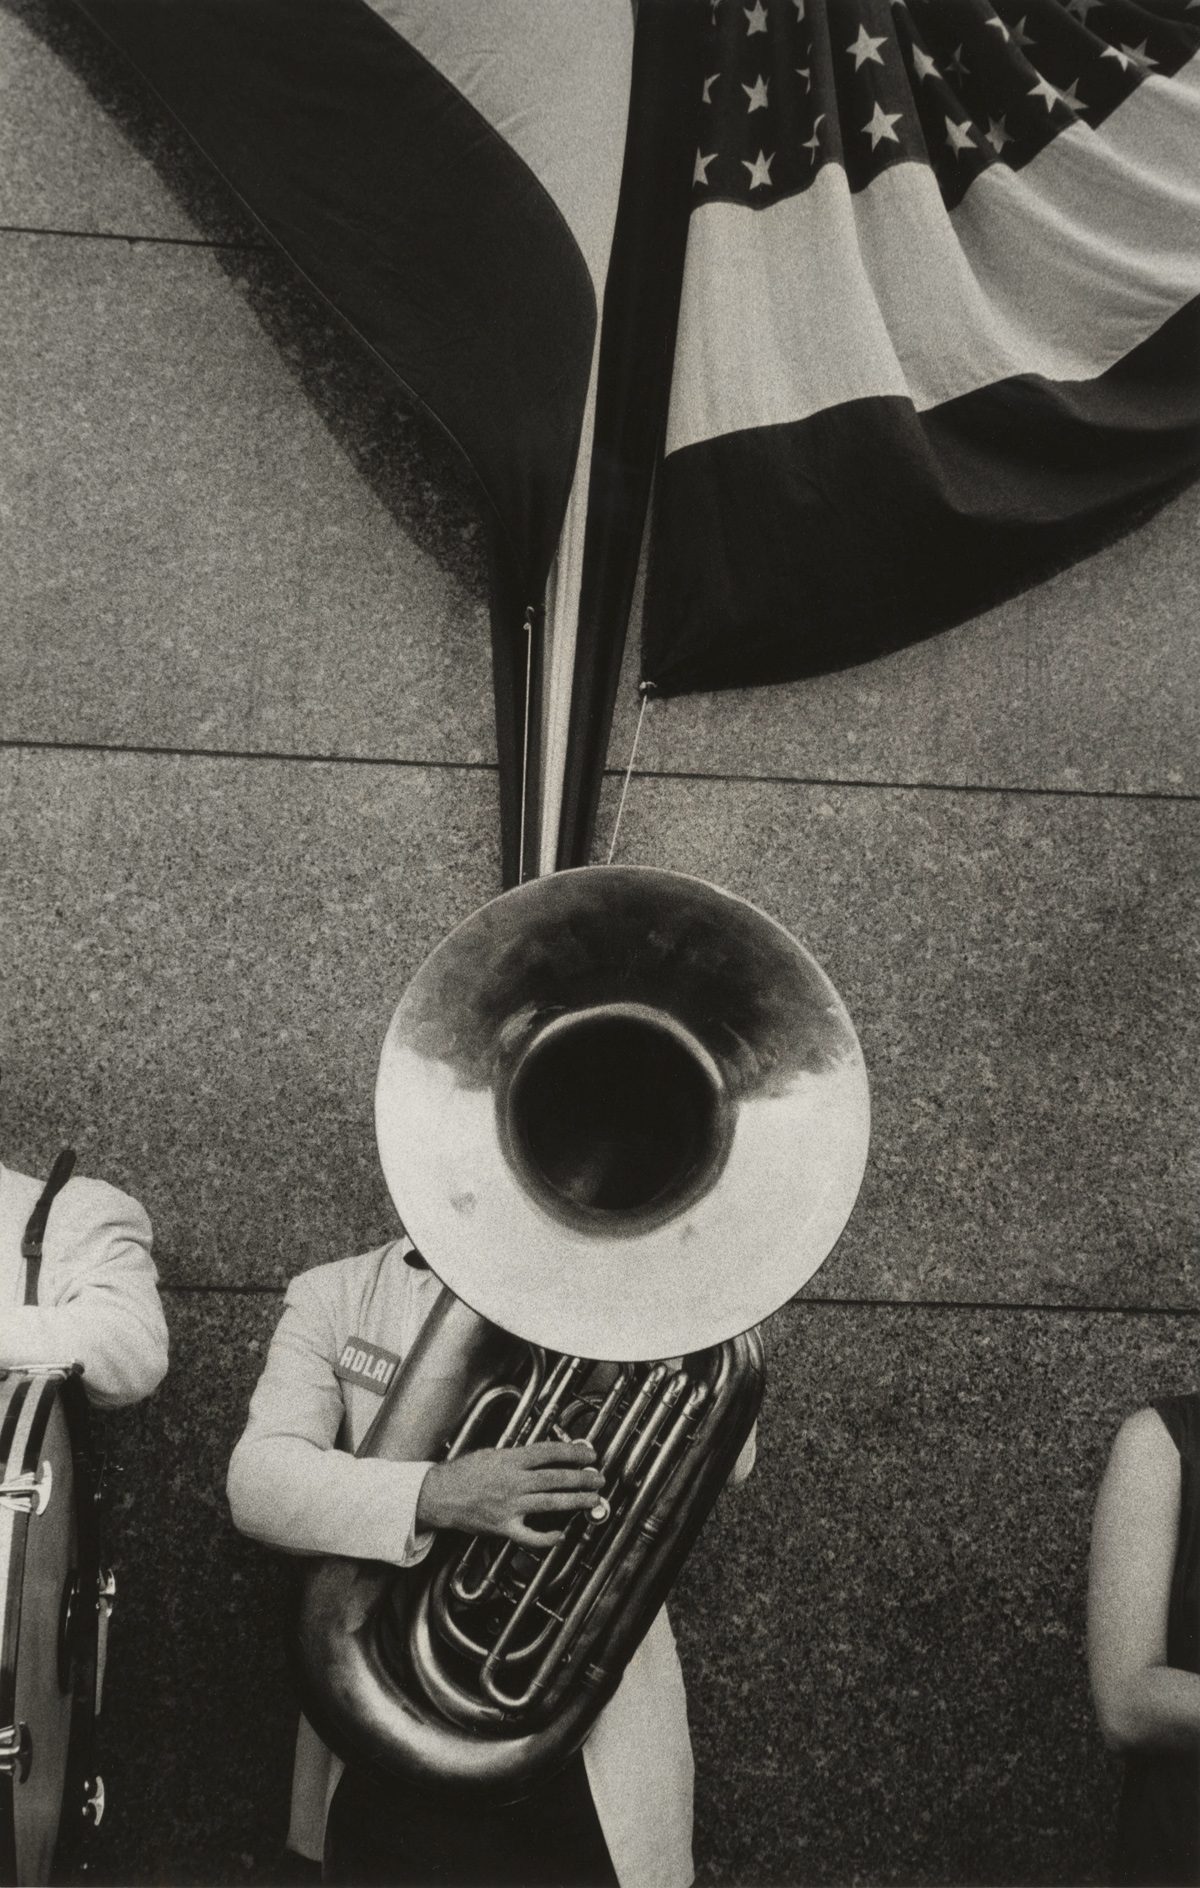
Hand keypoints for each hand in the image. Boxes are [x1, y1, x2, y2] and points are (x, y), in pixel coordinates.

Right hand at [416, 1440, 603, 1549]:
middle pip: (556, 1478)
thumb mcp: (491, 1453)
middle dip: (582, 1478)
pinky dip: (547, 1537)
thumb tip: (543, 1455)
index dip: (573, 1453)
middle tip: (598, 1478)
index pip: (550, 1452)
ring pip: (550, 1503)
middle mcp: (513, 1482)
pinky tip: (560, 1535)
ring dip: (575, 1501)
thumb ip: (517, 1456)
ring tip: (592, 1500)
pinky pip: (530, 1535)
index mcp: (510, 1460)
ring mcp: (510, 1506)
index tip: (589, 1454)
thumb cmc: (462, 1473)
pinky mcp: (504, 1527)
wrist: (438, 1495)